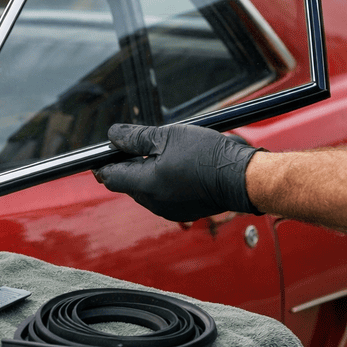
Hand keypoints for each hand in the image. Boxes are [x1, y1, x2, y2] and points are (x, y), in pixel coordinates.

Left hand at [93, 123, 261, 221]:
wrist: (242, 177)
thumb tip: (114, 135)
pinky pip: (163, 196)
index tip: (104, 151)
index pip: (110, 177)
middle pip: (128, 183)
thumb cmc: (208, 155)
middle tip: (138, 144)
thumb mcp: (167, 136)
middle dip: (128, 165)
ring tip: (163, 152)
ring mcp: (169, 210)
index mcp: (146, 184)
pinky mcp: (183, 211)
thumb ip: (135, 137)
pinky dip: (163, 182)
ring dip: (147, 173)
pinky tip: (177, 166)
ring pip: (145, 190)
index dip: (104, 162)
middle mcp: (154, 202)